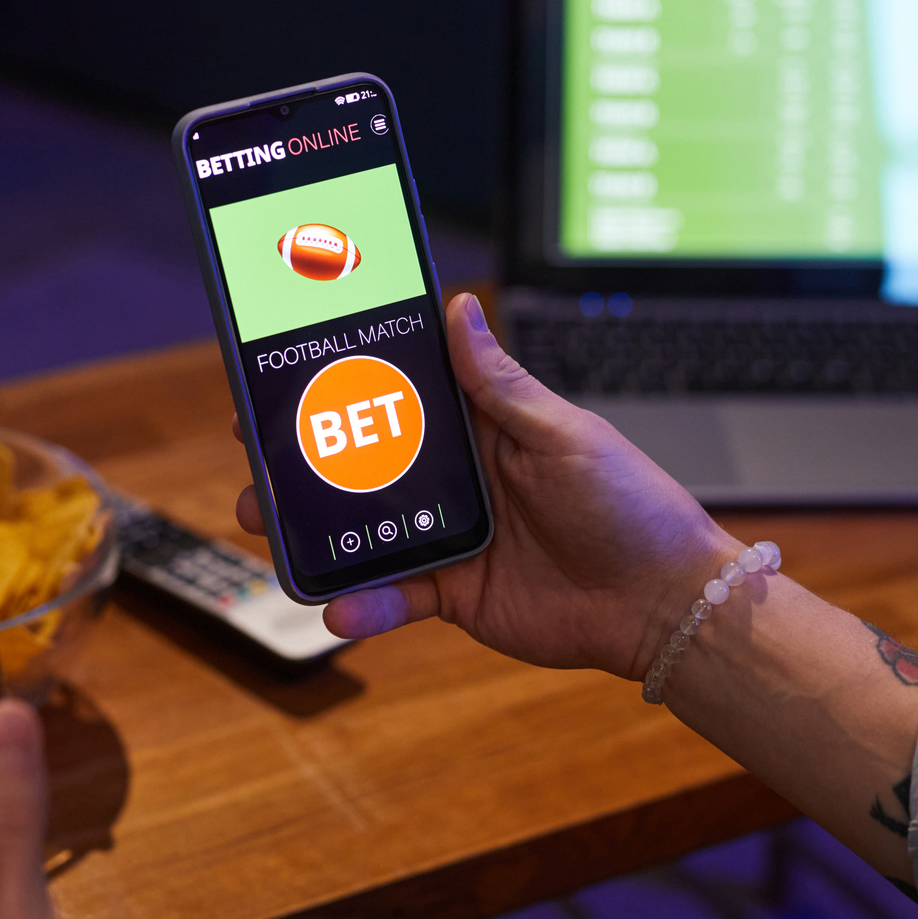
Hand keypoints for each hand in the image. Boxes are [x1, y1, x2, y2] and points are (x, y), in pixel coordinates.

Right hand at [237, 293, 739, 679]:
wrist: (663, 603)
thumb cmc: (630, 506)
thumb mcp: (563, 433)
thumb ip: (499, 383)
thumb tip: (458, 308)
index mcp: (481, 427)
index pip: (397, 397)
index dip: (341, 387)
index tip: (282, 376)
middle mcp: (457, 479)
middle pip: (363, 465)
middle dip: (304, 463)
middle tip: (254, 459)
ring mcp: (450, 538)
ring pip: (363, 532)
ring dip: (313, 533)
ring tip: (268, 527)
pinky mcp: (454, 594)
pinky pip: (394, 598)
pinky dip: (364, 607)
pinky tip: (341, 610)